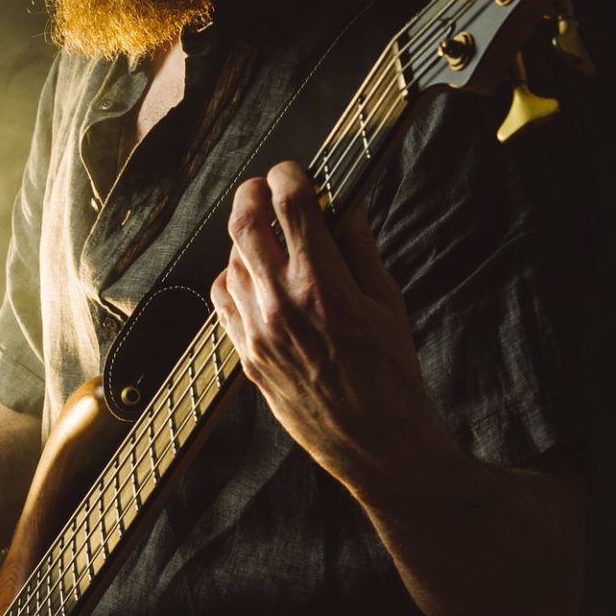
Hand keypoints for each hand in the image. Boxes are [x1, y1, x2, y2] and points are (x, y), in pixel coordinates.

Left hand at [208, 161, 457, 491]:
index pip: (291, 206)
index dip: (288, 176)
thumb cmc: (392, 373)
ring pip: (230, 260)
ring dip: (246, 239)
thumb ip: (358, 246)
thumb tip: (342, 198)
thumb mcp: (387, 302)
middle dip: (252, 193)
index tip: (294, 170)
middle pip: (244, 223)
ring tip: (271, 238)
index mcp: (325, 286)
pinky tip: (258, 278)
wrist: (377, 445)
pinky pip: (223, 299)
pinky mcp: (245, 355)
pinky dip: (235, 277)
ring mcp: (257, 332)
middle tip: (267, 187)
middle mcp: (282, 305)